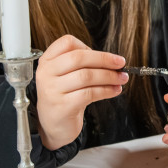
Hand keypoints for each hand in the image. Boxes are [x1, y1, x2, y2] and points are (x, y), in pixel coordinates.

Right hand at [34, 35, 127, 149]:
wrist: (54, 124)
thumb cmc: (64, 96)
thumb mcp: (67, 76)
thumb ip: (82, 64)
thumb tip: (112, 60)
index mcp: (47, 61)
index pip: (67, 43)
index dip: (89, 47)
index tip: (107, 55)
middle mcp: (46, 73)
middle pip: (79, 57)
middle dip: (104, 60)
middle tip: (121, 64)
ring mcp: (52, 90)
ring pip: (86, 76)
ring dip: (109, 76)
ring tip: (121, 79)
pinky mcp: (62, 105)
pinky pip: (89, 93)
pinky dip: (106, 90)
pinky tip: (114, 90)